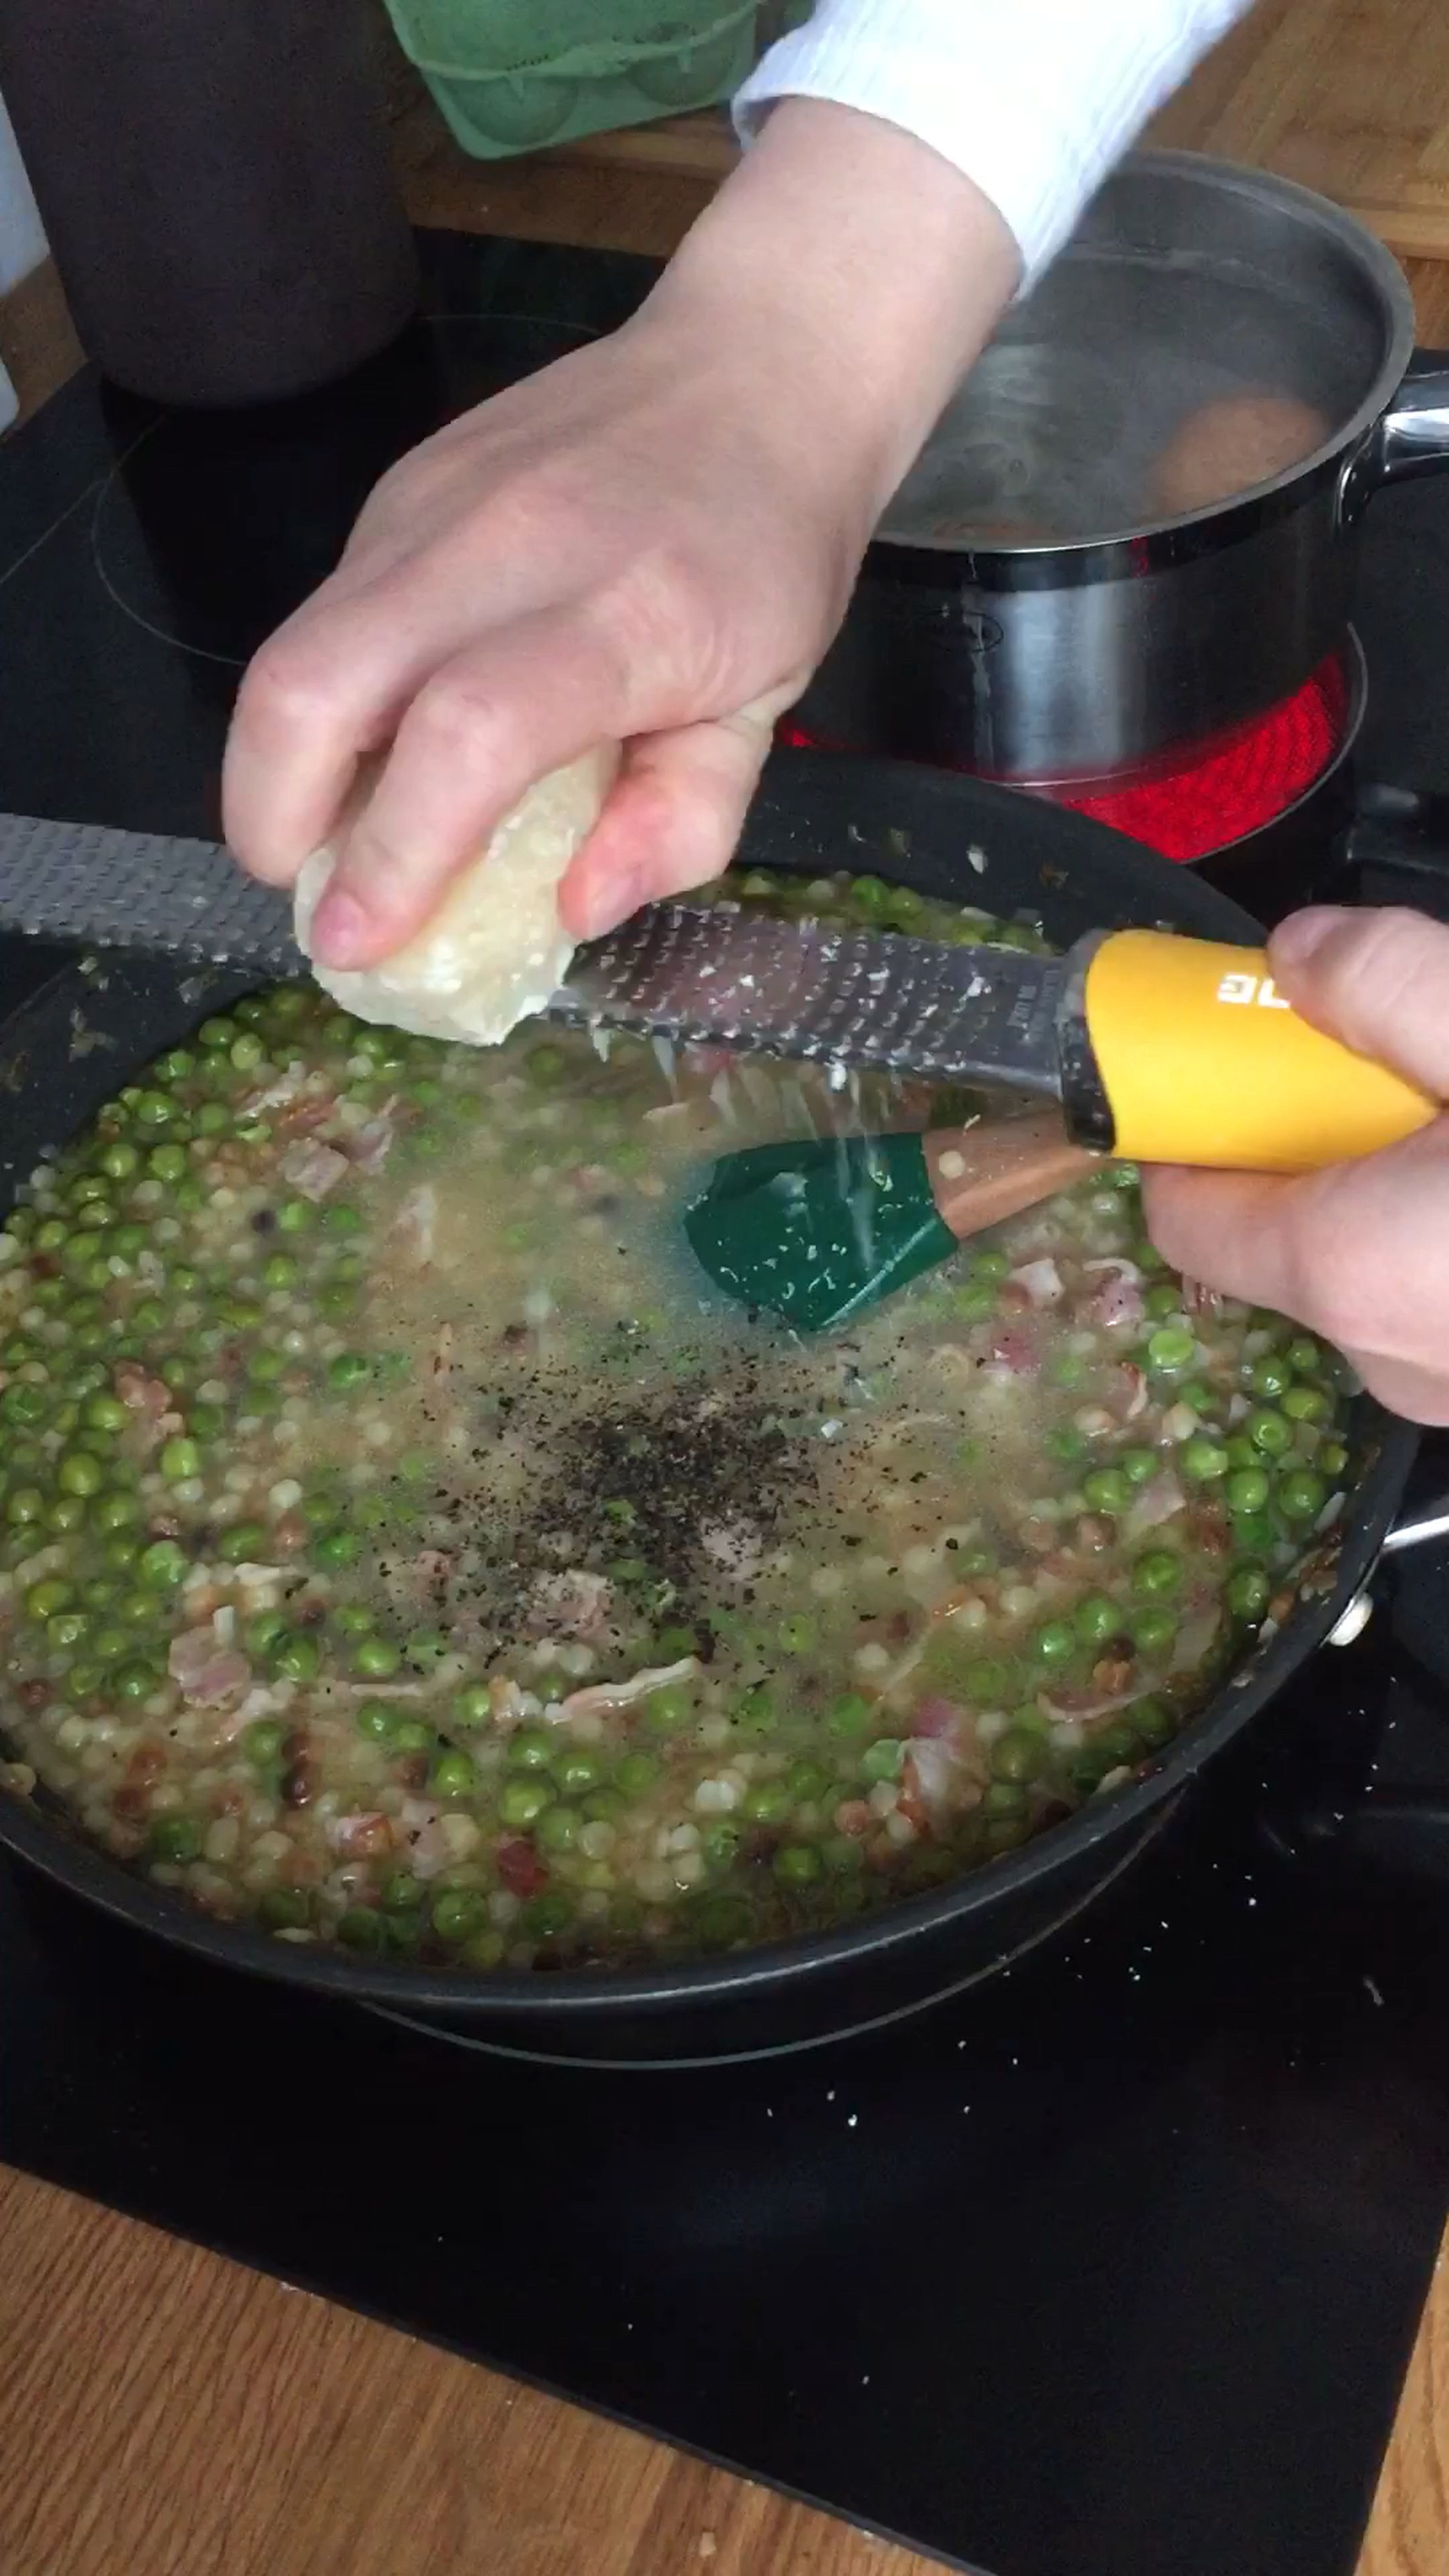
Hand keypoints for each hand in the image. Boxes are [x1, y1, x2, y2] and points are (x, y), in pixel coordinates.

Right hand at [222, 101, 1017, 970]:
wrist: (756, 373)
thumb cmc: (768, 558)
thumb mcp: (764, 715)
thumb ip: (680, 824)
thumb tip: (573, 912)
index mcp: (624, 614)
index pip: (467, 735)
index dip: (394, 852)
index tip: (360, 939)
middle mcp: (506, 545)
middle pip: (314, 681)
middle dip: (272, 813)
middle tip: (304, 892)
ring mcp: (434, 506)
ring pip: (294, 647)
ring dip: (282, 767)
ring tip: (333, 835)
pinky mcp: (398, 492)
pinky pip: (327, 616)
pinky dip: (324, 706)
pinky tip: (375, 747)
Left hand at [1142, 907, 1448, 1422]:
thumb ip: (1391, 984)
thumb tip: (1297, 952)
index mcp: (1350, 1268)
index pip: (1186, 1214)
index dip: (1194, 1131)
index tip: (1235, 1061)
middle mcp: (1382, 1354)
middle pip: (1285, 1232)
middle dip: (1319, 1142)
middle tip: (1391, 1073)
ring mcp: (1447, 1384)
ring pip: (1373, 1264)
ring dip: (1395, 1183)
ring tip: (1447, 1109)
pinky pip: (1436, 1293)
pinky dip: (1440, 1230)